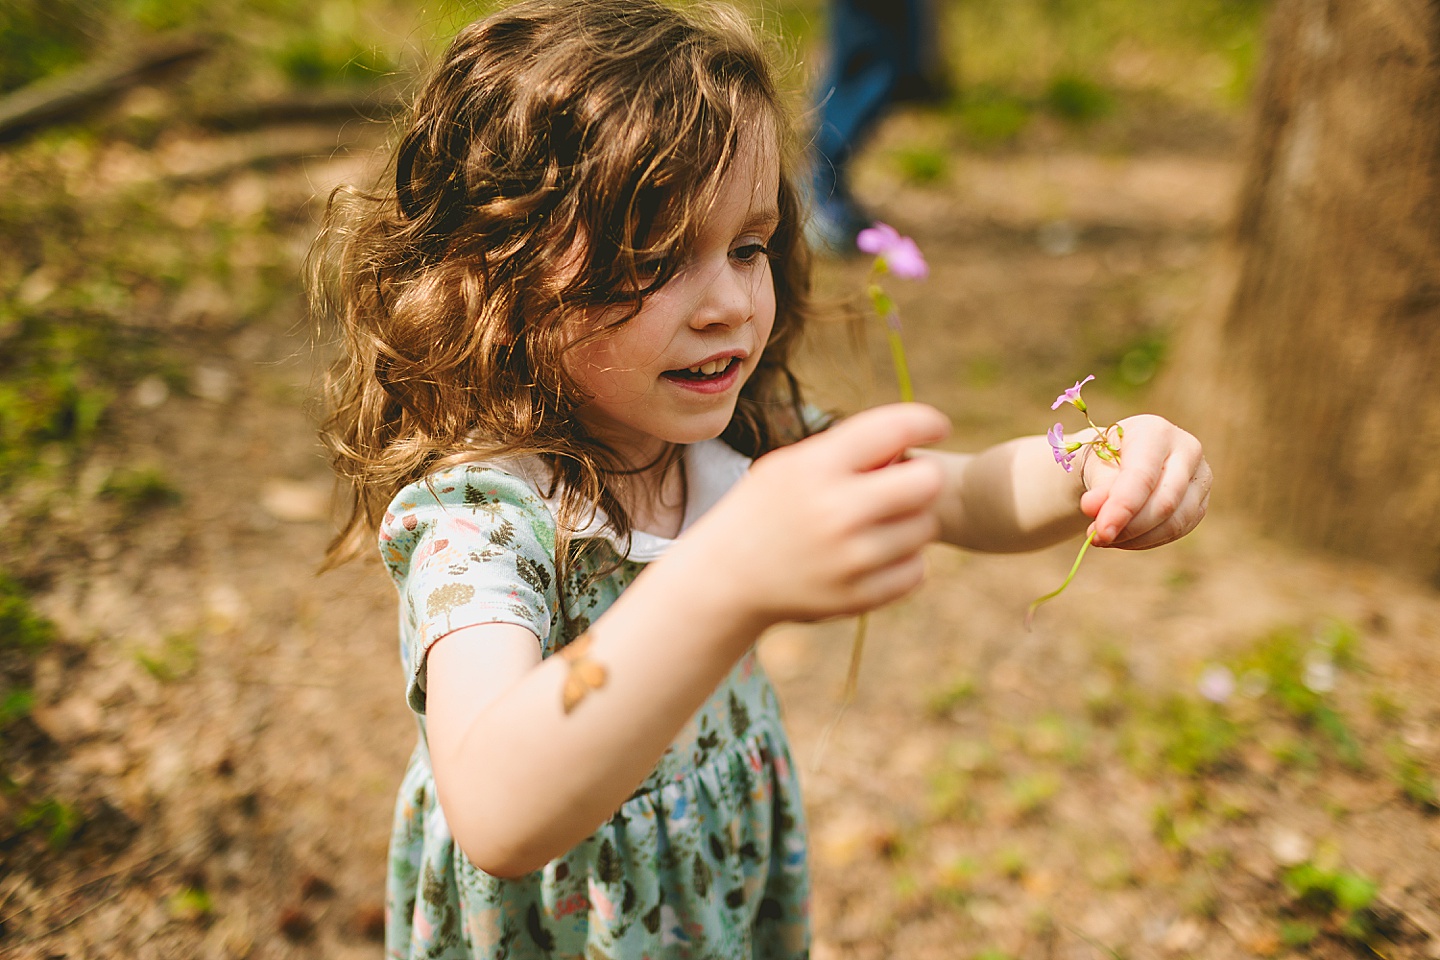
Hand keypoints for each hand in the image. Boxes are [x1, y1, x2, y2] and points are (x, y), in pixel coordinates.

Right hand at [674, 403, 949, 626]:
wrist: (727, 578)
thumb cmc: (767, 508)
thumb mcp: (791, 464)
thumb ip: (849, 449)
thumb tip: (914, 446)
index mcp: (816, 467)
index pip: (895, 428)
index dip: (926, 422)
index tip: (936, 427)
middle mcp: (835, 511)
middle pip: (927, 482)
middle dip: (922, 477)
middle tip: (904, 483)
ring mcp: (849, 559)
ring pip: (926, 527)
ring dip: (911, 521)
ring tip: (879, 522)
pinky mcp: (858, 596)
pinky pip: (916, 570)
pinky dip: (903, 560)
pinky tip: (875, 554)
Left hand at [1080, 414, 1210, 548]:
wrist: (1122, 459)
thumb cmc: (1107, 459)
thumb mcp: (1096, 467)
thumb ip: (1099, 489)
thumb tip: (1094, 509)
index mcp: (1157, 432)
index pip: (1143, 476)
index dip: (1122, 507)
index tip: (1101, 531)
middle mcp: (1187, 450)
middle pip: (1165, 502)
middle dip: (1129, 527)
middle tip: (1098, 538)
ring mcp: (1200, 477)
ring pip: (1175, 522)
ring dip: (1136, 538)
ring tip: (1106, 538)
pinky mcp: (1201, 502)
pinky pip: (1177, 531)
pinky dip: (1146, 540)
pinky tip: (1124, 538)